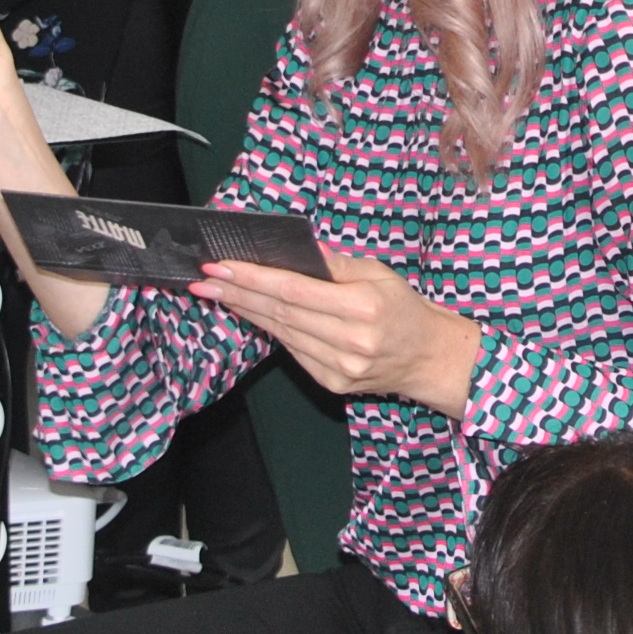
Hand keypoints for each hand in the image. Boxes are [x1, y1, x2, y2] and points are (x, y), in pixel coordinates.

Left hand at [196, 250, 483, 415]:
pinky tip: (251, 314)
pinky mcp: (332, 383)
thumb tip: (301, 249)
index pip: (294, 290)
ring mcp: (339, 367)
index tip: (220, 267)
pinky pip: (293, 352)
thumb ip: (338, 264)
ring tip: (218, 294)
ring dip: (246, 312)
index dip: (253, 279)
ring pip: (281, 334)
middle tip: (203, 279)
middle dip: (237, 294)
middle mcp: (349, 341)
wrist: (429, 358)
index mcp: (362, 306)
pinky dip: (270, 330)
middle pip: (280, 313)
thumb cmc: (404, 308)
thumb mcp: (380, 274)